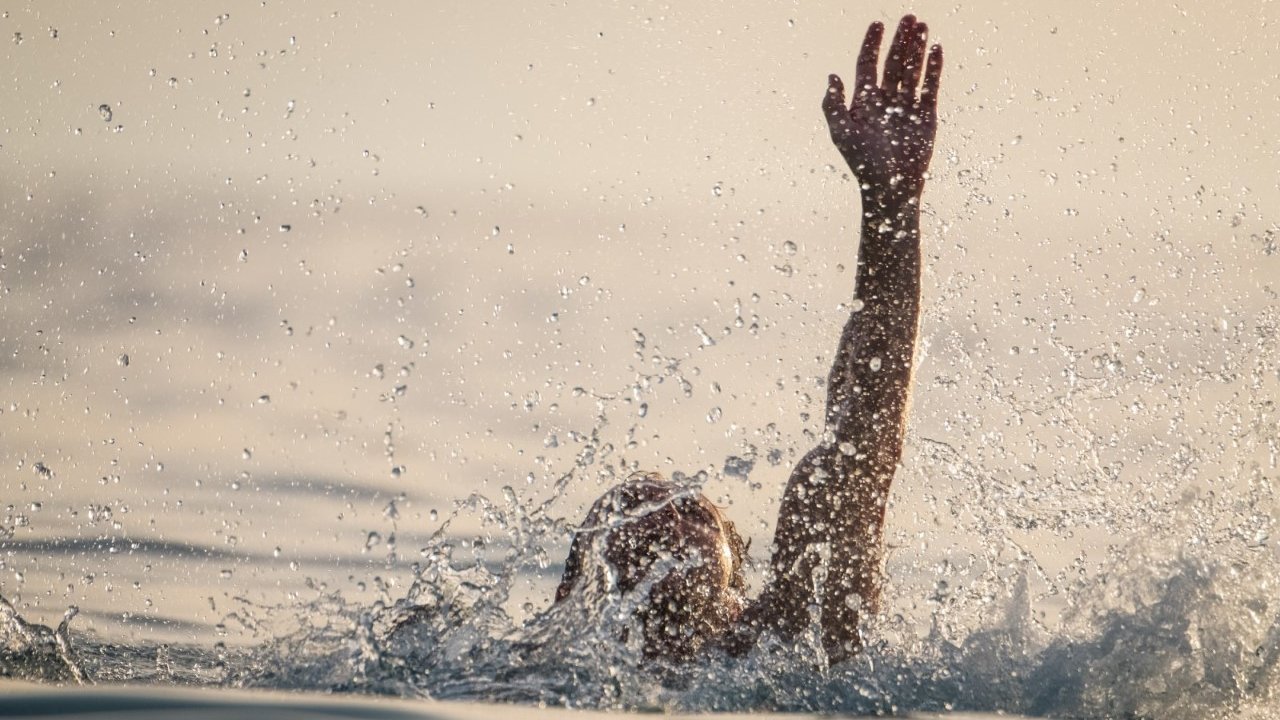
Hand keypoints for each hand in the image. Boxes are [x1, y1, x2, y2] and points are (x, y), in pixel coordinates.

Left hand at [823, 15, 941, 203]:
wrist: (892, 187)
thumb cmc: (864, 164)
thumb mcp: (842, 134)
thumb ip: (833, 106)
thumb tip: (832, 76)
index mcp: (864, 104)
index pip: (867, 66)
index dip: (871, 45)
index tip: (878, 24)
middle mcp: (885, 102)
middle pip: (892, 64)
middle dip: (900, 41)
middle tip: (908, 18)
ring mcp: (906, 107)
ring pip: (912, 71)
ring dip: (916, 49)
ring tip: (922, 27)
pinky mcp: (925, 116)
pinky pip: (930, 87)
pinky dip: (933, 68)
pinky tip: (936, 50)